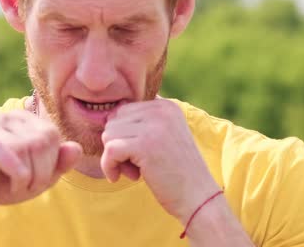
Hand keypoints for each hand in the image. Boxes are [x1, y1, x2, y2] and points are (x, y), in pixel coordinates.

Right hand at [0, 110, 81, 213]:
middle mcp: (9, 116)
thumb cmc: (2, 184)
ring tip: (17, 187)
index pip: (53, 135)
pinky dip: (16, 172)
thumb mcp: (38, 179)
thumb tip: (77, 148)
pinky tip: (14, 185)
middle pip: (43, 140)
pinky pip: (4, 150)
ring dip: (28, 177)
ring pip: (26, 146)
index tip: (38, 182)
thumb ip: (59, 164)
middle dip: (42, 172)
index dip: (52, 164)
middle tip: (27, 187)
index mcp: (26, 121)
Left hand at [100, 98, 220, 220]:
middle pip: (113, 120)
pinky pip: (110, 150)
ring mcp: (154, 126)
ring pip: (109, 134)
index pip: (124, 110)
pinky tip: (118, 177)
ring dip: (114, 157)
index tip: (136, 155)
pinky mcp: (144, 145)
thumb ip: (141, 123)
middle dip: (117, 145)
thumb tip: (105, 116)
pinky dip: (108, 166)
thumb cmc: (176, 171)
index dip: (124, 135)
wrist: (198, 198)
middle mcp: (161, 110)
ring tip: (134, 171)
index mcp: (166, 106)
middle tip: (134, 165)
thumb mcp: (163, 137)